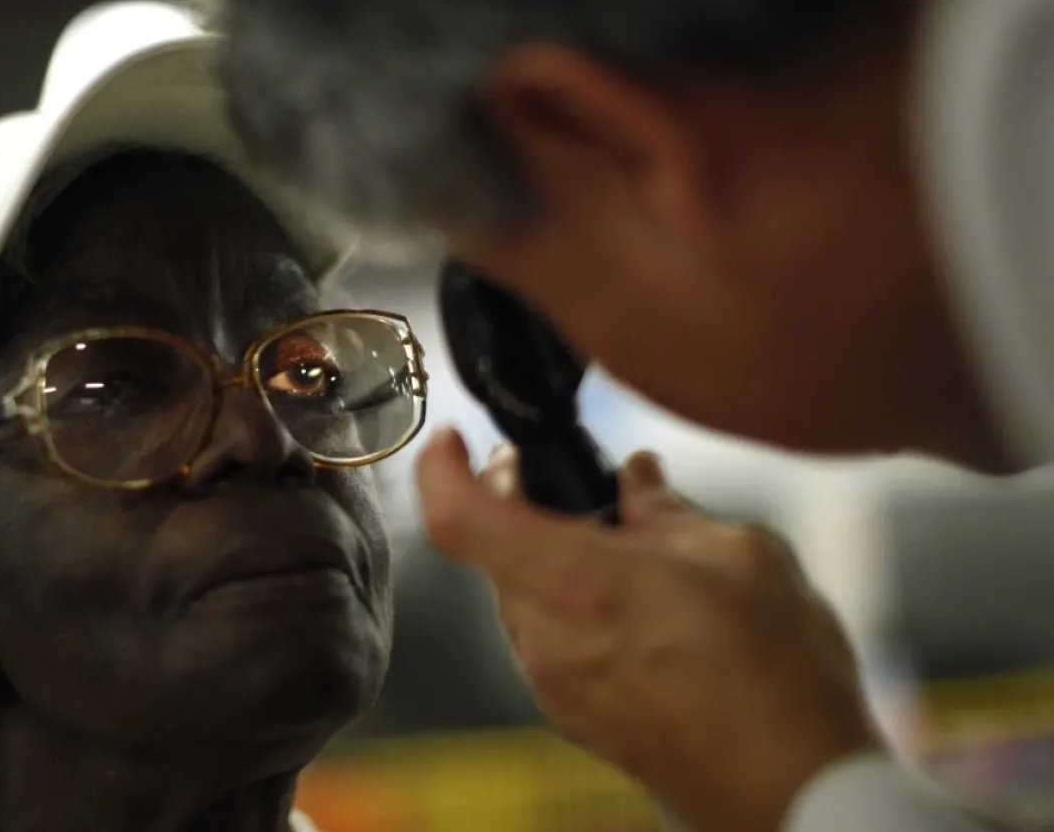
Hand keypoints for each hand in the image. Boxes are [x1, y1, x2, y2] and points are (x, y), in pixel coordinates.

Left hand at [417, 430, 883, 831]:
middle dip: (523, 510)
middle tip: (572, 486)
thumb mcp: (740, 556)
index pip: (461, 518)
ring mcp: (555, 685)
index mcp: (577, 583)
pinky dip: (576, 610)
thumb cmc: (776, 678)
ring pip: (524, 598)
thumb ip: (669, 510)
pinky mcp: (574, 717)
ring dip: (556, 564)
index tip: (451, 443)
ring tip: (631, 555)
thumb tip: (639, 482)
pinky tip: (641, 610)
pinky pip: (551, 641)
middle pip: (494, 554)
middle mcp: (547, 638)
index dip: (440, 469)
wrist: (796, 792)